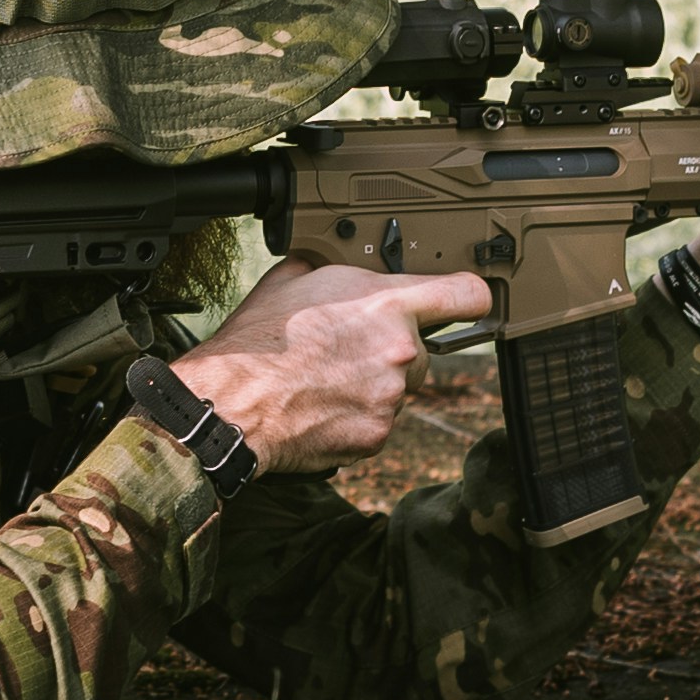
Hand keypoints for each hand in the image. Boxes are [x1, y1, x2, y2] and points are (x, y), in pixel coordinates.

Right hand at [173, 261, 494, 470]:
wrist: (232, 403)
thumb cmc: (257, 341)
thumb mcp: (295, 278)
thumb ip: (340, 271)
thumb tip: (347, 264)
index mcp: (387, 303)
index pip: (466, 294)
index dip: (467, 298)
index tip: (464, 304)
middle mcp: (400, 350)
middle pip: (424, 350)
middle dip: (394, 352)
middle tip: (348, 353)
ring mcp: (392, 396)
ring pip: (400, 389)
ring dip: (374, 387)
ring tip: (325, 382)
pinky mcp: (378, 434)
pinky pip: (379, 422)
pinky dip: (357, 418)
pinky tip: (322, 407)